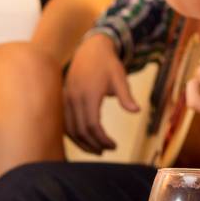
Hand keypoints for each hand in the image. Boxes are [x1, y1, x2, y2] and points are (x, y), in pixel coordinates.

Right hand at [64, 32, 138, 153]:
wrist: (90, 49)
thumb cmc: (107, 64)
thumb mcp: (120, 78)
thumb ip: (126, 96)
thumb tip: (136, 111)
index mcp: (89, 94)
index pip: (92, 125)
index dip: (102, 139)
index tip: (113, 145)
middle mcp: (74, 98)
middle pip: (80, 130)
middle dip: (93, 144)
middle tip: (106, 150)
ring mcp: (66, 99)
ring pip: (69, 129)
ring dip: (81, 142)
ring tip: (95, 149)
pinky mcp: (63, 99)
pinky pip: (64, 122)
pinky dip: (73, 134)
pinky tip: (83, 139)